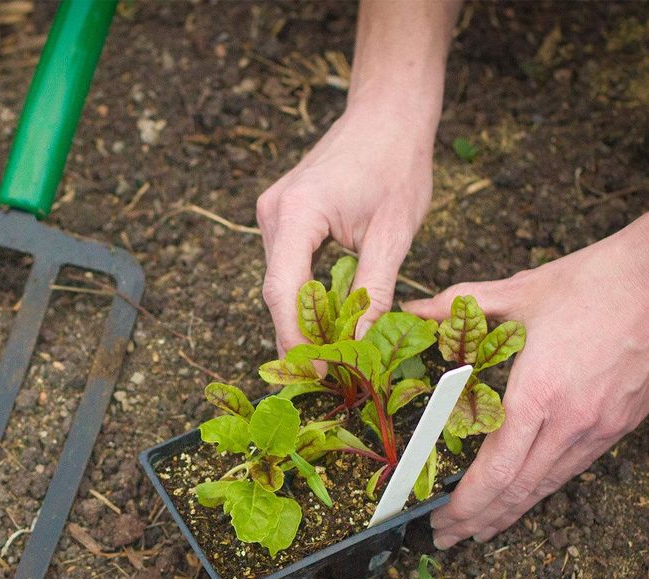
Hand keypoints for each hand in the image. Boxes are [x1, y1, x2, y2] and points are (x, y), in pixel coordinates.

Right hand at [257, 97, 435, 354]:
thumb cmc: (397, 161)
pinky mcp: (282, 215)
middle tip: (326, 375)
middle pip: (277, 291)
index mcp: (296, 213)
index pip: (283, 291)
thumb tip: (361, 344)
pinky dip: (305, 295)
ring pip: (280, 281)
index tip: (317, 372)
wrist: (386, 112)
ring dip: (302, 318)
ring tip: (329, 354)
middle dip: (298, 335)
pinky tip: (326, 319)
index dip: (296, 338)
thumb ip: (374, 290)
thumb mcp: (395, 233)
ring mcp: (273, 212)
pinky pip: (287, 265)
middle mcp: (273, 212)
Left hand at [405, 214, 648, 547]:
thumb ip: (460, 305)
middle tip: (445, 537)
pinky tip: (523, 496)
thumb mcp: (518, 291)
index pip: (495, 469)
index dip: (465, 502)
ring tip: (478, 529)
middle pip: (518, 490)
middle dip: (478, 520)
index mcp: (538, 393)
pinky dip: (540, 489)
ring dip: (510, 513)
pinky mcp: (618, 425)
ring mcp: (598, 427)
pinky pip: (571, 468)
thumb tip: (413, 310)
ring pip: (547, 486)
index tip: (438, 518)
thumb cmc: (592, 282)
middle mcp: (570, 422)